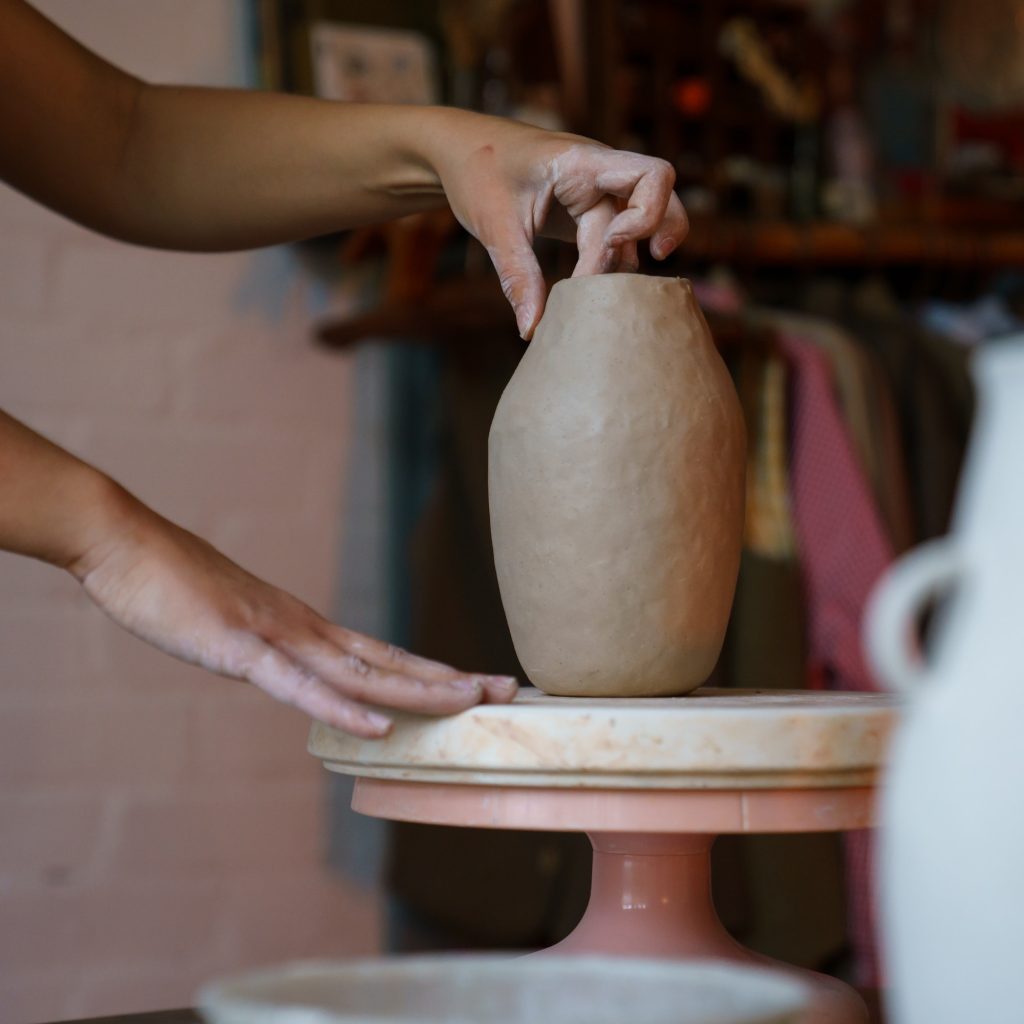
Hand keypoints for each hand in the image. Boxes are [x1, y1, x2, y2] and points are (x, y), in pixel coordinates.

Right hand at [70, 489, 517, 736]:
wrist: (124, 542)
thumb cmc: (173, 582)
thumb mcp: (232, 624)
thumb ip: (267, 647)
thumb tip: (290, 666)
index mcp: (304, 627)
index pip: (384, 654)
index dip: (434, 671)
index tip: (479, 684)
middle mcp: (304, 629)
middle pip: (391, 661)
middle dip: (451, 679)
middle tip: (509, 690)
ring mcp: (275, 637)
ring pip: (361, 673)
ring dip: (419, 690)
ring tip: (472, 703)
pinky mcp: (238, 649)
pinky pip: (298, 686)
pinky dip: (341, 708)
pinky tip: (379, 726)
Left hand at [430, 115, 688, 338]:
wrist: (458, 152)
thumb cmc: (476, 173)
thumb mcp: (494, 225)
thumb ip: (518, 276)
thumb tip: (533, 330)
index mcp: (583, 162)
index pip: (651, 176)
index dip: (647, 215)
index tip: (610, 245)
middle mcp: (599, 175)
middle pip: (660, 198)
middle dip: (659, 234)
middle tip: (641, 270)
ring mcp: (594, 194)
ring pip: (637, 227)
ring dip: (626, 261)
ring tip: (598, 296)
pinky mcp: (584, 214)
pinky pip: (614, 240)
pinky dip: (609, 266)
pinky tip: (588, 295)